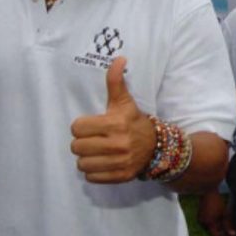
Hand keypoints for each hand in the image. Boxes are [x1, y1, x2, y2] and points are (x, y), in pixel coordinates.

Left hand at [70, 57, 156, 182]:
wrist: (158, 147)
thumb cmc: (134, 122)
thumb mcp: (124, 102)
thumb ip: (116, 82)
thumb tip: (119, 58)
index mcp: (115, 124)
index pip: (77, 128)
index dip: (82, 126)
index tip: (92, 126)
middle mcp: (118, 144)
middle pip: (76, 147)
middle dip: (82, 143)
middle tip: (94, 140)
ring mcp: (120, 162)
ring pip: (82, 164)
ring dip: (86, 159)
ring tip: (97, 153)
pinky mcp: (121, 176)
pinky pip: (91, 177)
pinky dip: (94, 172)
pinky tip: (103, 163)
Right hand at [197, 191, 233, 235]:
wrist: (207, 191)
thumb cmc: (217, 201)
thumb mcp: (225, 213)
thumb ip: (228, 224)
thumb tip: (233, 234)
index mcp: (210, 224)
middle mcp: (204, 223)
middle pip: (213, 233)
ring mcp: (201, 219)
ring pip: (211, 228)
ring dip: (217, 231)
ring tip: (224, 234)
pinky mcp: (200, 215)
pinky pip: (208, 223)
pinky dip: (213, 225)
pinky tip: (218, 225)